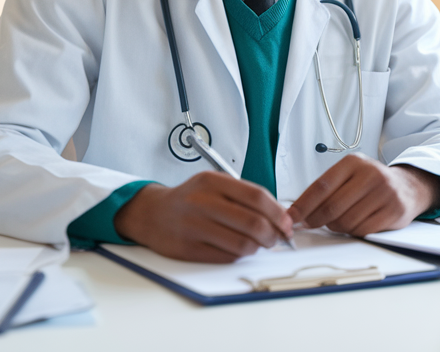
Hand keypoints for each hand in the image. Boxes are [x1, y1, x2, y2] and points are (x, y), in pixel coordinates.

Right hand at [114, 172, 292, 262]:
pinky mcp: (188, 249)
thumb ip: (243, 195)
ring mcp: (194, 226)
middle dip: (272, 234)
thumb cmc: (190, 199)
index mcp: (212, 182)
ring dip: (257, 248)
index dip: (277, 213)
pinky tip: (237, 249)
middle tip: (276, 238)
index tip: (286, 223)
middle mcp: (202, 202)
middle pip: (253, 223)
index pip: (257, 197)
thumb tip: (278, 214)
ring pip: (242, 244)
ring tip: (257, 244)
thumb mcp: (214, 184)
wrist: (152, 213)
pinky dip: (239, 255)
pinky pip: (226, 257)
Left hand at [287, 155, 439, 236]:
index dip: (302, 205)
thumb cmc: (372, 183)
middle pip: (332, 207)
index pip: (321, 186)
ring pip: (346, 222)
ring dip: (336, 227)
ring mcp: (384, 193)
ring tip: (338, 221)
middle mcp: (370, 174)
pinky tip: (354, 225)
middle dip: (316, 220)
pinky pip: (362, 231)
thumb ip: (327, 189)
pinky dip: (353, 232)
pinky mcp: (394, 211)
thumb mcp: (350, 175)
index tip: (290, 218)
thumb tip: (297, 212)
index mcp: (354, 163)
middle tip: (309, 225)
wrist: (409, 187)